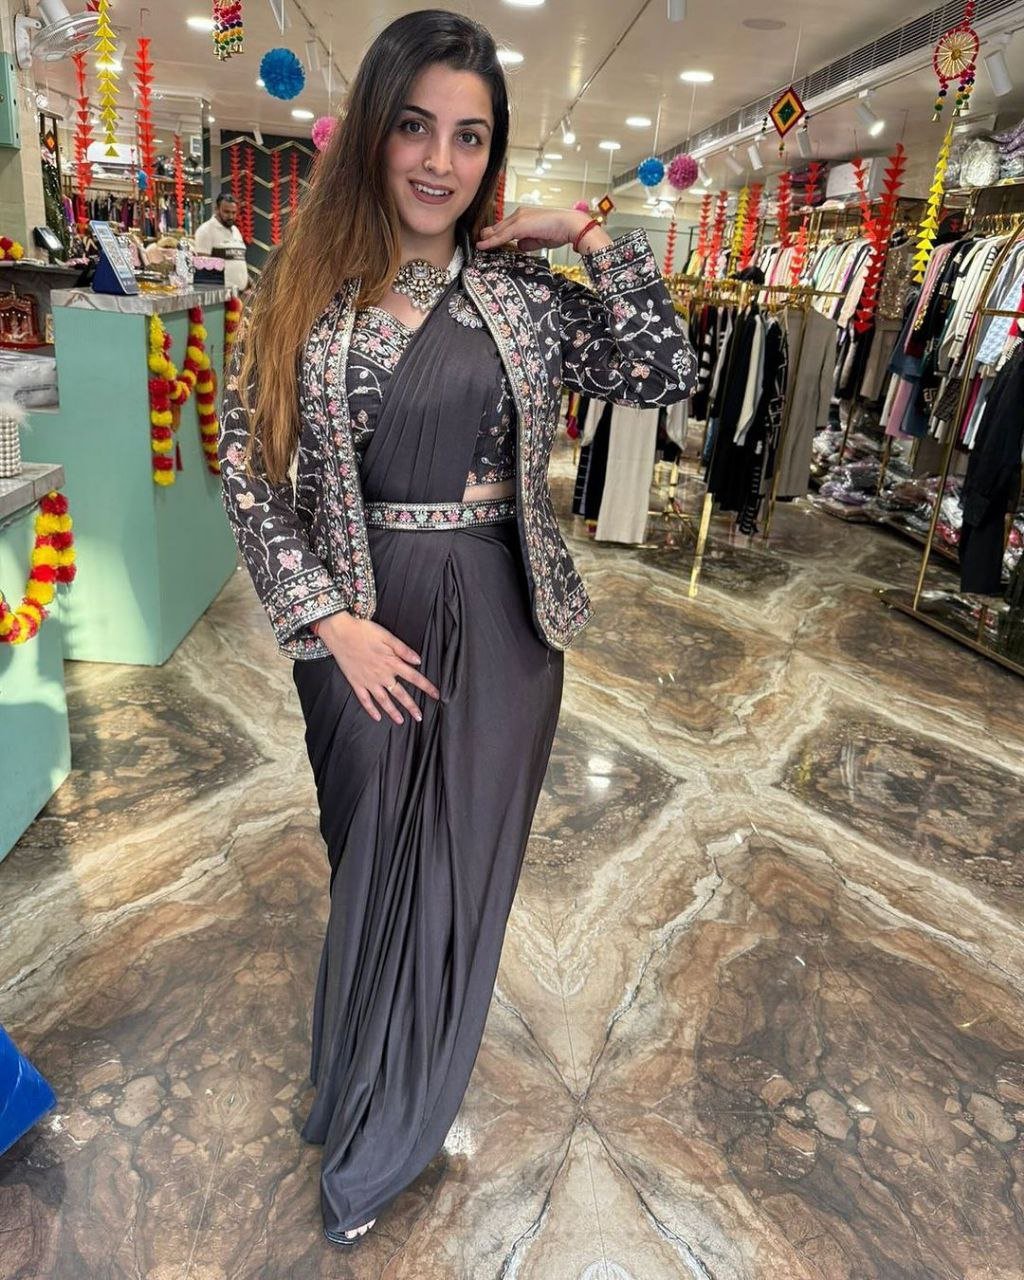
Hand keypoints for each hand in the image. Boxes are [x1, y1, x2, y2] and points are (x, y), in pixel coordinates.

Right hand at [316, 612, 439, 724]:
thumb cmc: (364, 631)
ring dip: (393, 712)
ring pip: (384, 700)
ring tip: (401, 721)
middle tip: (420, 717)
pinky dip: (371, 710)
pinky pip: (365, 700)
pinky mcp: (356, 683)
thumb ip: (403, 649)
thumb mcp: (387, 636)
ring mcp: (368, 681)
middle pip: (400, 694)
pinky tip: (377, 717)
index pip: (414, 677)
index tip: (436, 695)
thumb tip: (418, 661)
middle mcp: (381, 675)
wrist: (339, 632)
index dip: (426, 687)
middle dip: (411, 706)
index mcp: (391, 662)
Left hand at [477, 207, 610, 254]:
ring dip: (487, 238)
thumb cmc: (560, 231)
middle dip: (488, 235)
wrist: (569, 225)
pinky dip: (491, 241)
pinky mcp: (519, 225)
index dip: (495, 234)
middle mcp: (520, 214)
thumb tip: (519, 246)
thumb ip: (528, 242)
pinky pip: (501, 235)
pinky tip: (482, 246)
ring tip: (478, 245)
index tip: (487, 241)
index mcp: (525, 216)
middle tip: (478, 242)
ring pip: (498, 230)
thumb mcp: (539, 239)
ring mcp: (519, 218)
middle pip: (499, 227)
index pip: (506, 226)